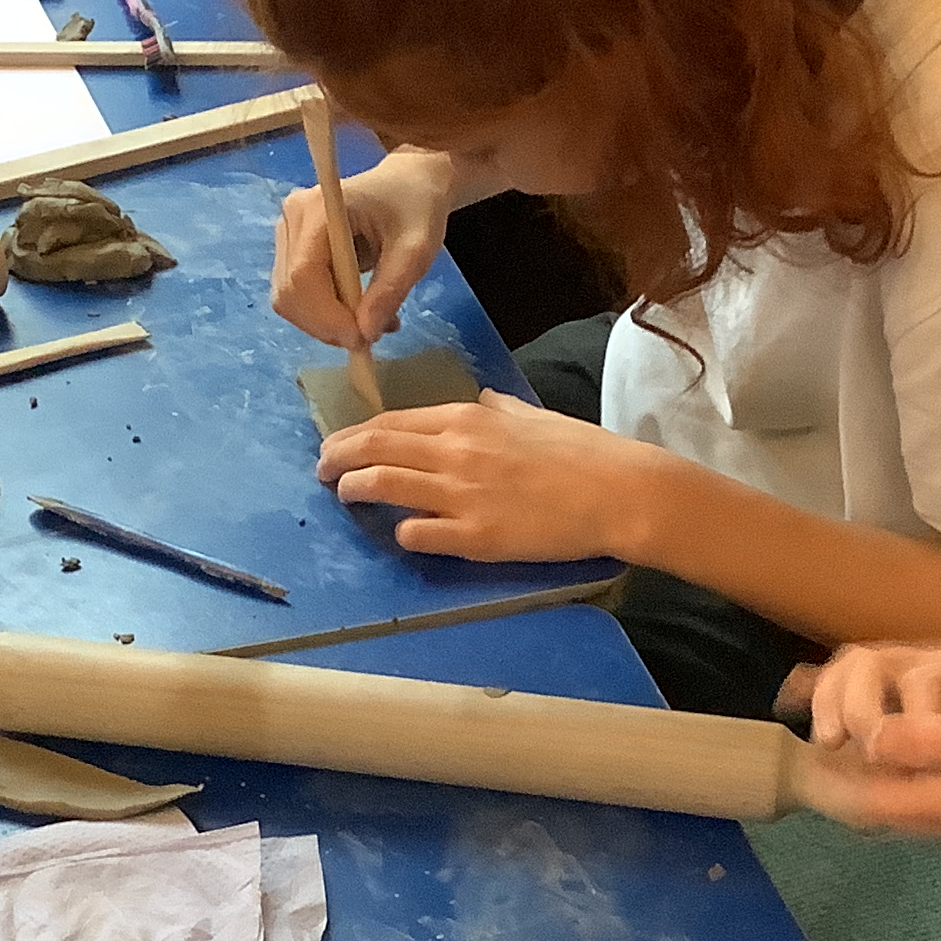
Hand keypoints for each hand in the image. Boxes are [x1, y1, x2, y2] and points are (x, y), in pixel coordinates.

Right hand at [271, 148, 458, 349]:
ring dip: (326, 324)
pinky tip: (357, 312)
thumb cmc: (416, 207)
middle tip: (370, 337)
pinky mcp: (293, 250)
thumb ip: (390, 289)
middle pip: (289, 292)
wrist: (410, 184)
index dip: (326, 316)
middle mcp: (292, 219)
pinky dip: (325, 315)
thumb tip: (365, 333)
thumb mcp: (417, 249)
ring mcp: (288, 234)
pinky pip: (298, 296)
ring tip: (372, 323)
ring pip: (289, 300)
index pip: (304, 275)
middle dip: (326, 325)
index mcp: (318, 209)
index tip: (362, 339)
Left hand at [318, 391, 662, 563]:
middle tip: (322, 470)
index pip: (390, 422)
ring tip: (343, 494)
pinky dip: (401, 531)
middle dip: (336, 458)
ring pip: (382, 486)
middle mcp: (455, 451)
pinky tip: (403, 532)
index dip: (354, 434)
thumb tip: (480, 402)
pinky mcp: (475, 538)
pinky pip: (417, 533)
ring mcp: (461, 495)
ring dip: (353, 489)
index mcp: (467, 418)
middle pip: (373, 449)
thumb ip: (497, 409)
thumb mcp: (531, 416)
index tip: (338, 444)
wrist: (618, 492)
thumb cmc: (582, 452)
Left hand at [800, 707, 940, 870]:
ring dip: (876, 778)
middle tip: (818, 738)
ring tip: (854, 742)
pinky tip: (919, 754)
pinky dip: (912, 779)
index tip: (801, 742)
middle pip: (879, 807)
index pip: (861, 797)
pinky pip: (936, 801)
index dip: (826, 774)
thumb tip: (870, 738)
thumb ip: (935, 742)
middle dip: (843, 778)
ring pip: (907, 804)